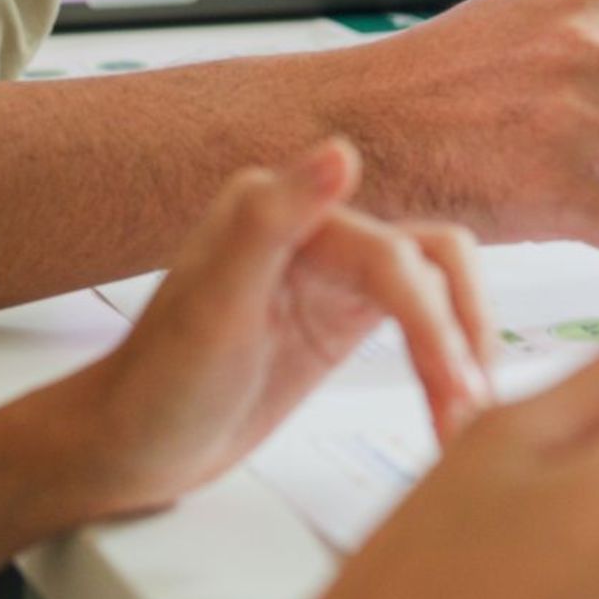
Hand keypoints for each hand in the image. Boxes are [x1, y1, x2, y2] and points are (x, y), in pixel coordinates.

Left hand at [74, 138, 493, 516]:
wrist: (128, 444)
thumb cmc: (155, 382)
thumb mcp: (212, 305)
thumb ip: (271, 222)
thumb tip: (339, 153)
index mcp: (282, 212)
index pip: (393, 256)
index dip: (432, 319)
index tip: (454, 380)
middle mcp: (316, 231)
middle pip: (434, 265)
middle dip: (462, 332)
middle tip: (470, 407)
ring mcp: (335, 277)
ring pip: (436, 295)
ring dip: (461, 353)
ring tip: (464, 424)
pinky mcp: (343, 320)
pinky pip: (419, 328)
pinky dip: (443, 369)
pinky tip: (450, 413)